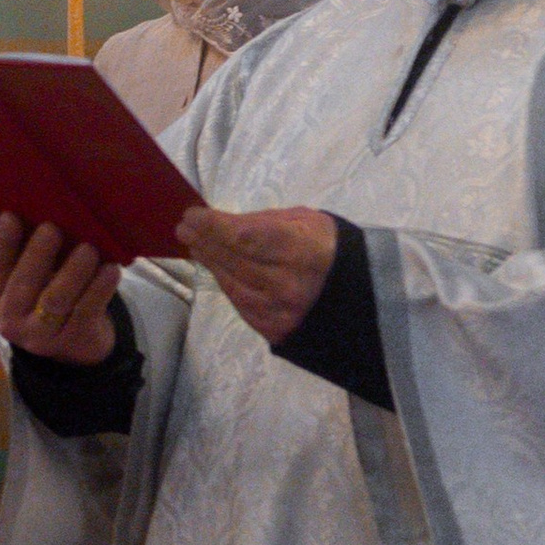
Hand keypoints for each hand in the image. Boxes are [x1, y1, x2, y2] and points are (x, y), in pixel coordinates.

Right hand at [0, 212, 120, 363]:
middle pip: (24, 285)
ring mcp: (43, 335)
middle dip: (37, 255)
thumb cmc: (47, 296)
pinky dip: (99, 289)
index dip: (1, 243)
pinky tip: (110, 269)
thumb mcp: (30, 282)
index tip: (10, 215)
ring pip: (56, 300)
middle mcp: (12, 319)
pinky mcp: (75, 340)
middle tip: (52, 228)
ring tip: (88, 249)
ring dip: (72, 272)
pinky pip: (87, 311)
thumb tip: (42, 209)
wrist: (75, 347)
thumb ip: (29, 256)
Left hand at [178, 203, 337, 342]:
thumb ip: (264, 222)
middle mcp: (287, 284)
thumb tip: (224, 223)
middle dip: (205, 241)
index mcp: (301, 250)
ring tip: (194, 244)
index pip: (245, 238)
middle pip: (233, 260)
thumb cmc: (330, 249)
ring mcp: (278, 310)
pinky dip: (225, 282)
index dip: (214, 227)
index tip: (192, 216)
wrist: (360, 297)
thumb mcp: (306, 221)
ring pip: (231, 282)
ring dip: (210, 261)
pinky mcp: (272, 328)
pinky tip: (216, 267)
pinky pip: (239, 301)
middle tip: (184, 228)